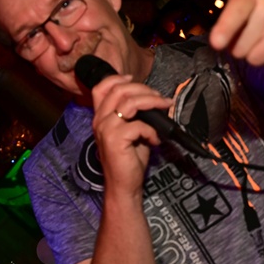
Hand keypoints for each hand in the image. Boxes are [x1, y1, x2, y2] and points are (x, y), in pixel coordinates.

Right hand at [91, 74, 172, 194]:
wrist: (124, 185)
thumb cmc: (129, 159)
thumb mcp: (131, 131)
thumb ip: (135, 114)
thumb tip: (153, 100)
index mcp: (100, 116)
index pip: (101, 88)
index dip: (117, 79)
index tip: (134, 78)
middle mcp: (99, 120)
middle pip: (119, 90)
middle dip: (143, 89)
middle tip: (159, 98)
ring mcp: (106, 129)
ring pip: (130, 102)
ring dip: (151, 102)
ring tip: (164, 108)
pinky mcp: (116, 139)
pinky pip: (138, 124)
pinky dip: (151, 130)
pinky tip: (155, 139)